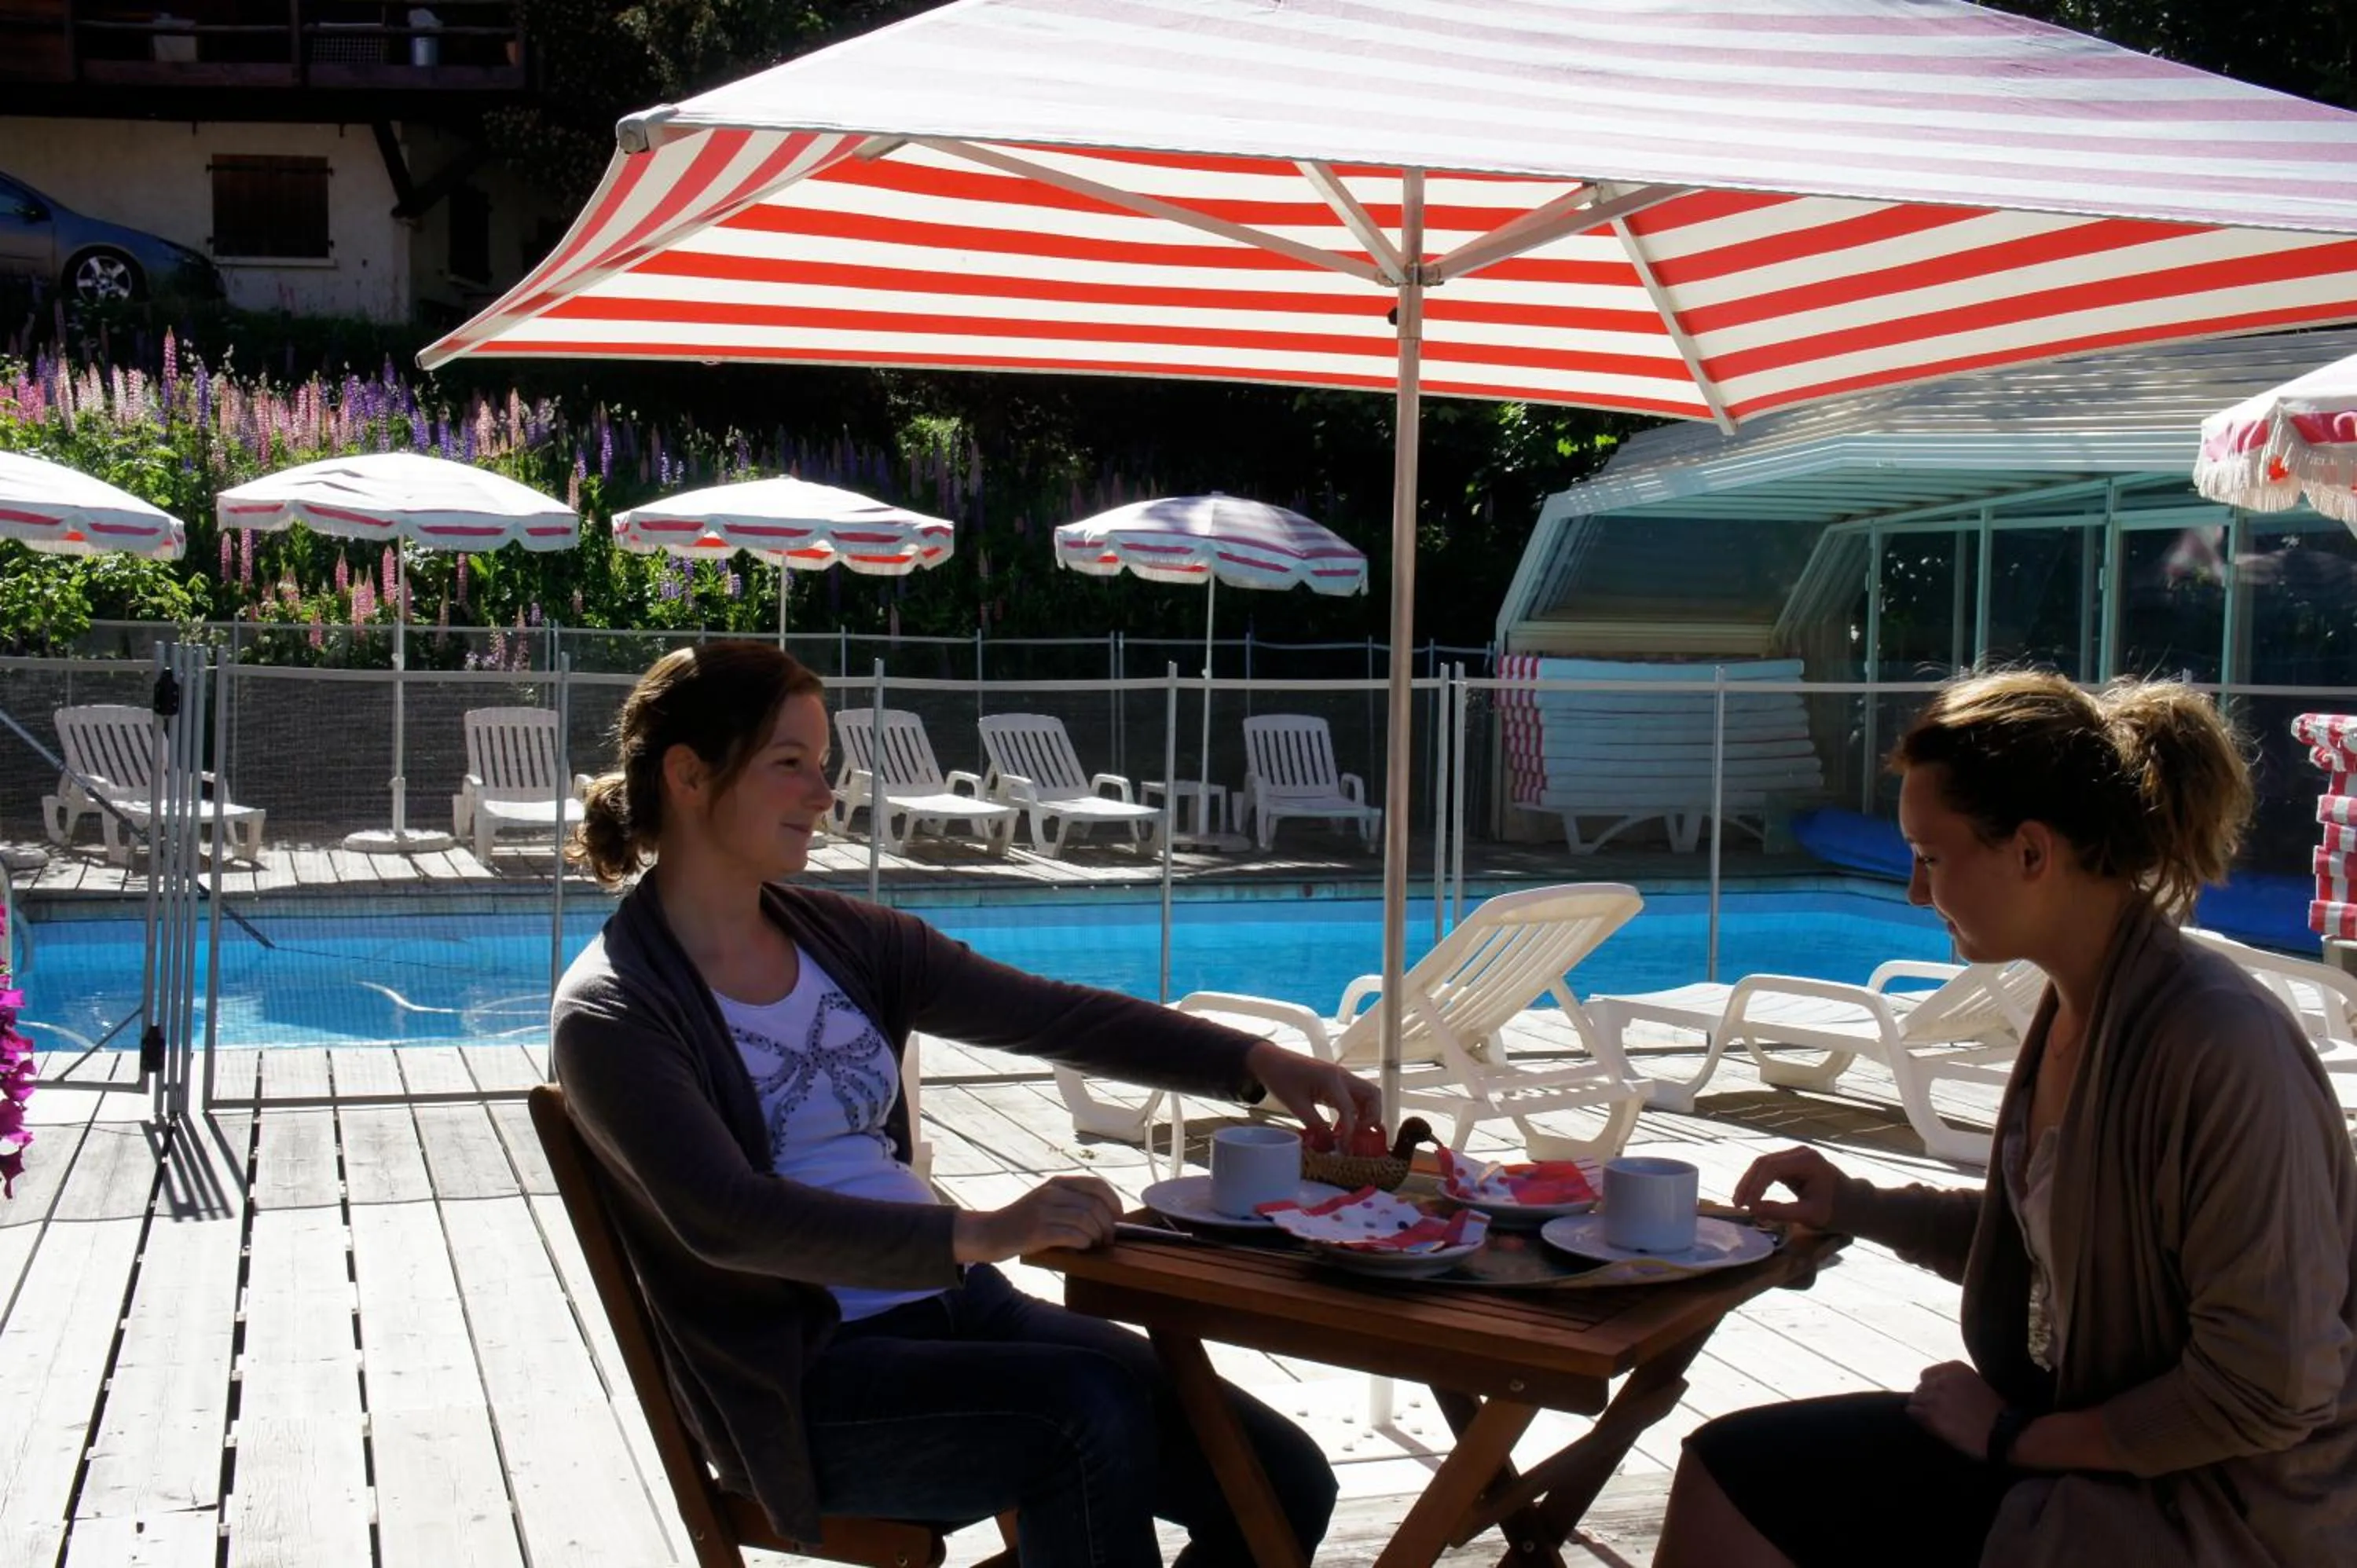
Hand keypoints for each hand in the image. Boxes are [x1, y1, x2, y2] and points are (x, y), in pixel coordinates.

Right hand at [953, 1174, 1120, 1262]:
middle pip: (1095, 1206)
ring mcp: (1044, 1211)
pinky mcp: (1038, 1231)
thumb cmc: (1023, 1222)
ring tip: (1094, 1245)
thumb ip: (1072, 1201)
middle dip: (1108, 1225)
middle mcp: (1051, 1192)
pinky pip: (1074, 1235)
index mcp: (1057, 1183)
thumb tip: (1109, 1215)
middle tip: (1107, 1240)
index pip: (1097, 1185)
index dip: (1114, 1202)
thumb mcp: (1047, 1201)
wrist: (990, 1232)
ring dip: (1096, 1237)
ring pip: (1087, 1221)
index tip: (1117, 1218)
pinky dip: (1083, 1243)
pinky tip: (1080, 1248)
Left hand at [1245, 1041, 1384, 1150]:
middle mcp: (1342, 1076)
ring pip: (1368, 1096)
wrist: (1271, 1061)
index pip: (1350, 1108)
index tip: (1345, 1148)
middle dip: (1372, 1118)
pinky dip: (1357, 1112)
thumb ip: (1315, 1126)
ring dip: (1367, 1115)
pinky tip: (1345, 1127)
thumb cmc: (1280, 1078)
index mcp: (1331, 1079)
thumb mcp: (1296, 1105)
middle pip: (1373, 1095)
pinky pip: (1355, 1097)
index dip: (1351, 1131)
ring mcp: (1342, 1078)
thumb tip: (1331, 1147)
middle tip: (1359, 1137)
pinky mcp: (1337, 1083)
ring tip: (1355, 1134)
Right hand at [1731, 1146, 1842, 1228]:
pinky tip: (1749, 1196)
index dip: (1755, 1187)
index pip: (1771, 1168)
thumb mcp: (1809, 1215)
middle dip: (1747, 1184)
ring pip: (1762, 1165)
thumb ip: (1781, 1212)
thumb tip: (1753, 1211)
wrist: (1853, 1204)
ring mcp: (1795, 1156)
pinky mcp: (1791, 1163)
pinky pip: (1768, 1170)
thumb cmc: (1836, 1211)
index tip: (1746, 1207)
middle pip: (1763, 1163)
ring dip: (1749, 1183)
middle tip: (1737, 1205)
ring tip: (1739, 1202)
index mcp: (1807, 1161)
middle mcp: (1799, 1153)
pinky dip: (1757, 1183)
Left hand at [1907, 1361, 2006, 1459]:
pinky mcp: (1930, 1414)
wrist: (2003, 1431)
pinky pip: (1912, 1412)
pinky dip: (1918, 1417)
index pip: (1928, 1374)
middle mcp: (1942, 1378)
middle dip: (1927, 1399)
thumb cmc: (1998, 1411)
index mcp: (1955, 1368)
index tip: (1938, 1397)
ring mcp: (1934, 1395)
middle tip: (1937, 1412)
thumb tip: (1942, 1388)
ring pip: (1915, 1399)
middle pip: (1921, 1387)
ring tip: (1934, 1420)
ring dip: (1922, 1409)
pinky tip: (1929, 1425)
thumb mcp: (1978, 1385)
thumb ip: (1957, 1383)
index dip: (1931, 1387)